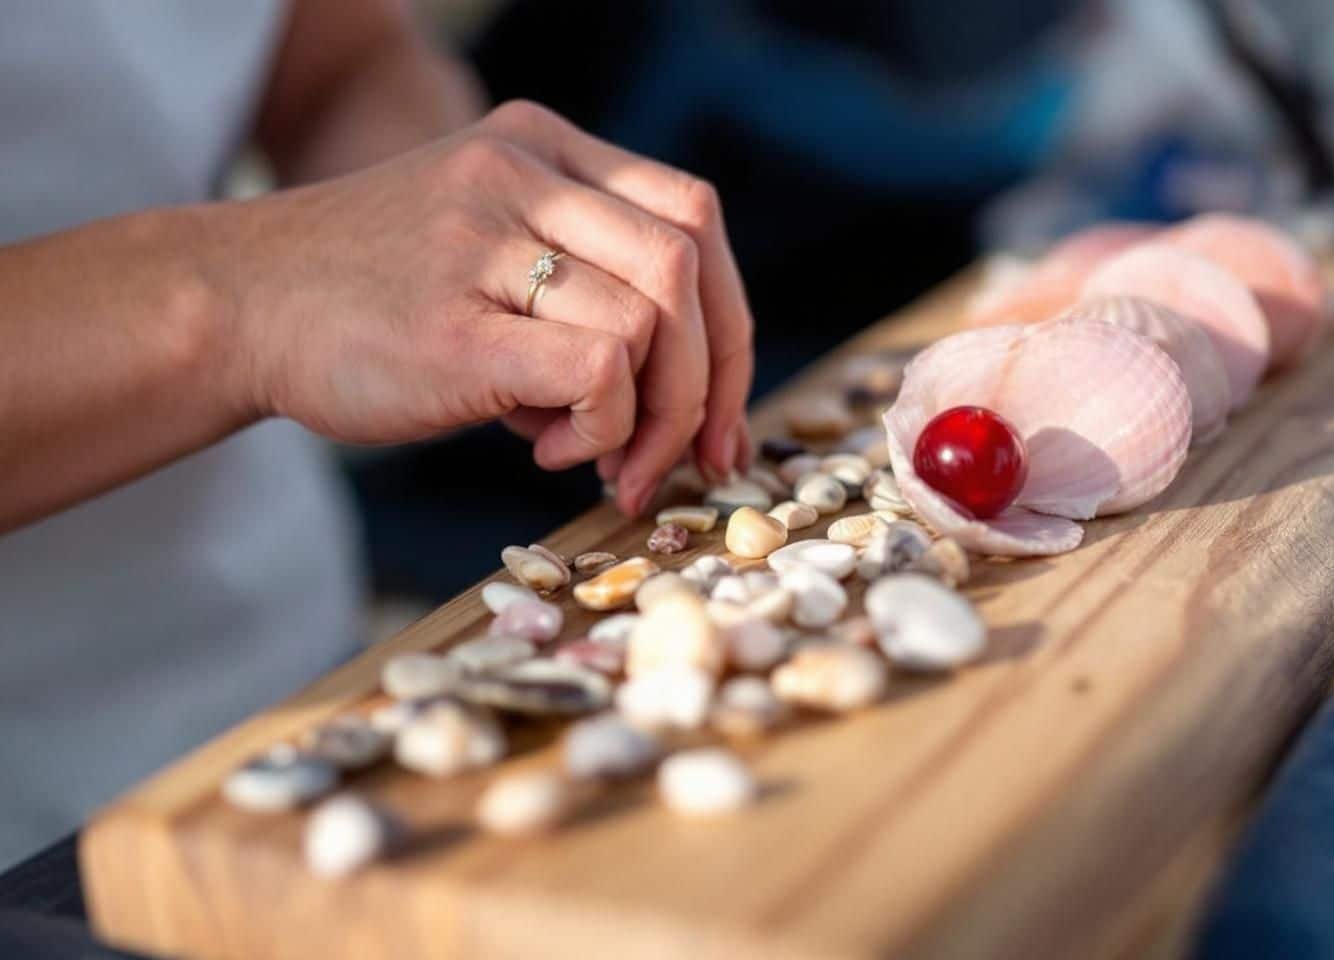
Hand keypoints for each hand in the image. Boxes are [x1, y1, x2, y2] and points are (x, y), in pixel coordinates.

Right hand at [216, 100, 753, 515]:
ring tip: (591, 457)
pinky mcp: (454, 325)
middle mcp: (519, 173)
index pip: (693, 218)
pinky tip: (547, 451)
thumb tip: (682, 397)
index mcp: (540, 146)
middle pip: (687, 269)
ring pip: (649, 323)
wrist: (239, 304)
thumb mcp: (490, 247)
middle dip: (708, 387)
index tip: (724, 420)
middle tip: (682, 463)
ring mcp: (483, 242)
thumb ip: (583, 286)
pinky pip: (597, 370)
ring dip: (650, 421)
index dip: (731, 329)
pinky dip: (602, 426)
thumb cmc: (377, 298)